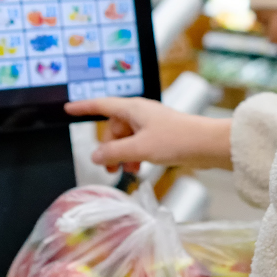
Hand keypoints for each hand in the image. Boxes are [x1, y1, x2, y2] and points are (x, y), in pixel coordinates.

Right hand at [65, 97, 233, 173]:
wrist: (208, 144)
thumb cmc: (177, 140)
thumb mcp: (140, 149)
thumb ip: (114, 153)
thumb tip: (95, 156)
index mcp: (133, 109)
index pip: (101, 105)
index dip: (83, 107)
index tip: (68, 108)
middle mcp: (141, 113)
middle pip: (113, 128)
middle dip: (109, 148)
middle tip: (110, 168)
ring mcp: (151, 124)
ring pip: (127, 138)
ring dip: (123, 155)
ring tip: (128, 171)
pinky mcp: (161, 135)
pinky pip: (139, 144)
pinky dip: (135, 156)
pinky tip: (140, 168)